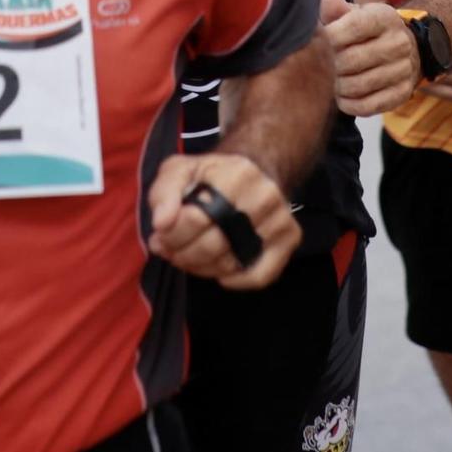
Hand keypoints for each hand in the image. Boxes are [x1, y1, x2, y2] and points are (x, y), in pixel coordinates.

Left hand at [147, 151, 298, 290]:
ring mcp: (280, 218)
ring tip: (189, 257)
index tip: (161, 236)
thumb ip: (164, 193)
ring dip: (202, 268)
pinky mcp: (290, 238)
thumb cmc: (210, 176)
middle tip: (171, 251)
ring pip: (231, 264)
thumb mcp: (179, 171)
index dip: (171, 236)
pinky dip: (235, 281)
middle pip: (213, 245)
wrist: (254, 170)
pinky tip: (220, 271)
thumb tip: (161, 223)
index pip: (195, 219)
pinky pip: (260, 276)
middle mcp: (264, 195)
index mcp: (235, 173)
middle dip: (183, 255)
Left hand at [319, 0, 420, 115]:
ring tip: (327, 82)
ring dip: (336, 87)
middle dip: (329, 66)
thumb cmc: (367, 31)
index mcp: (385, 18)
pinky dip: (349, 104)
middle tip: (316, 68)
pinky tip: (340, 97)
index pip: (353, 27)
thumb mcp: (354, 13)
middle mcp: (399, 43)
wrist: (405, 49)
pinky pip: (369, 106)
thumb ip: (336, 7)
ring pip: (358, 85)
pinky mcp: (403, 94)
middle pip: (352, 60)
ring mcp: (404, 70)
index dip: (328, 37)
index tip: (315, 44)